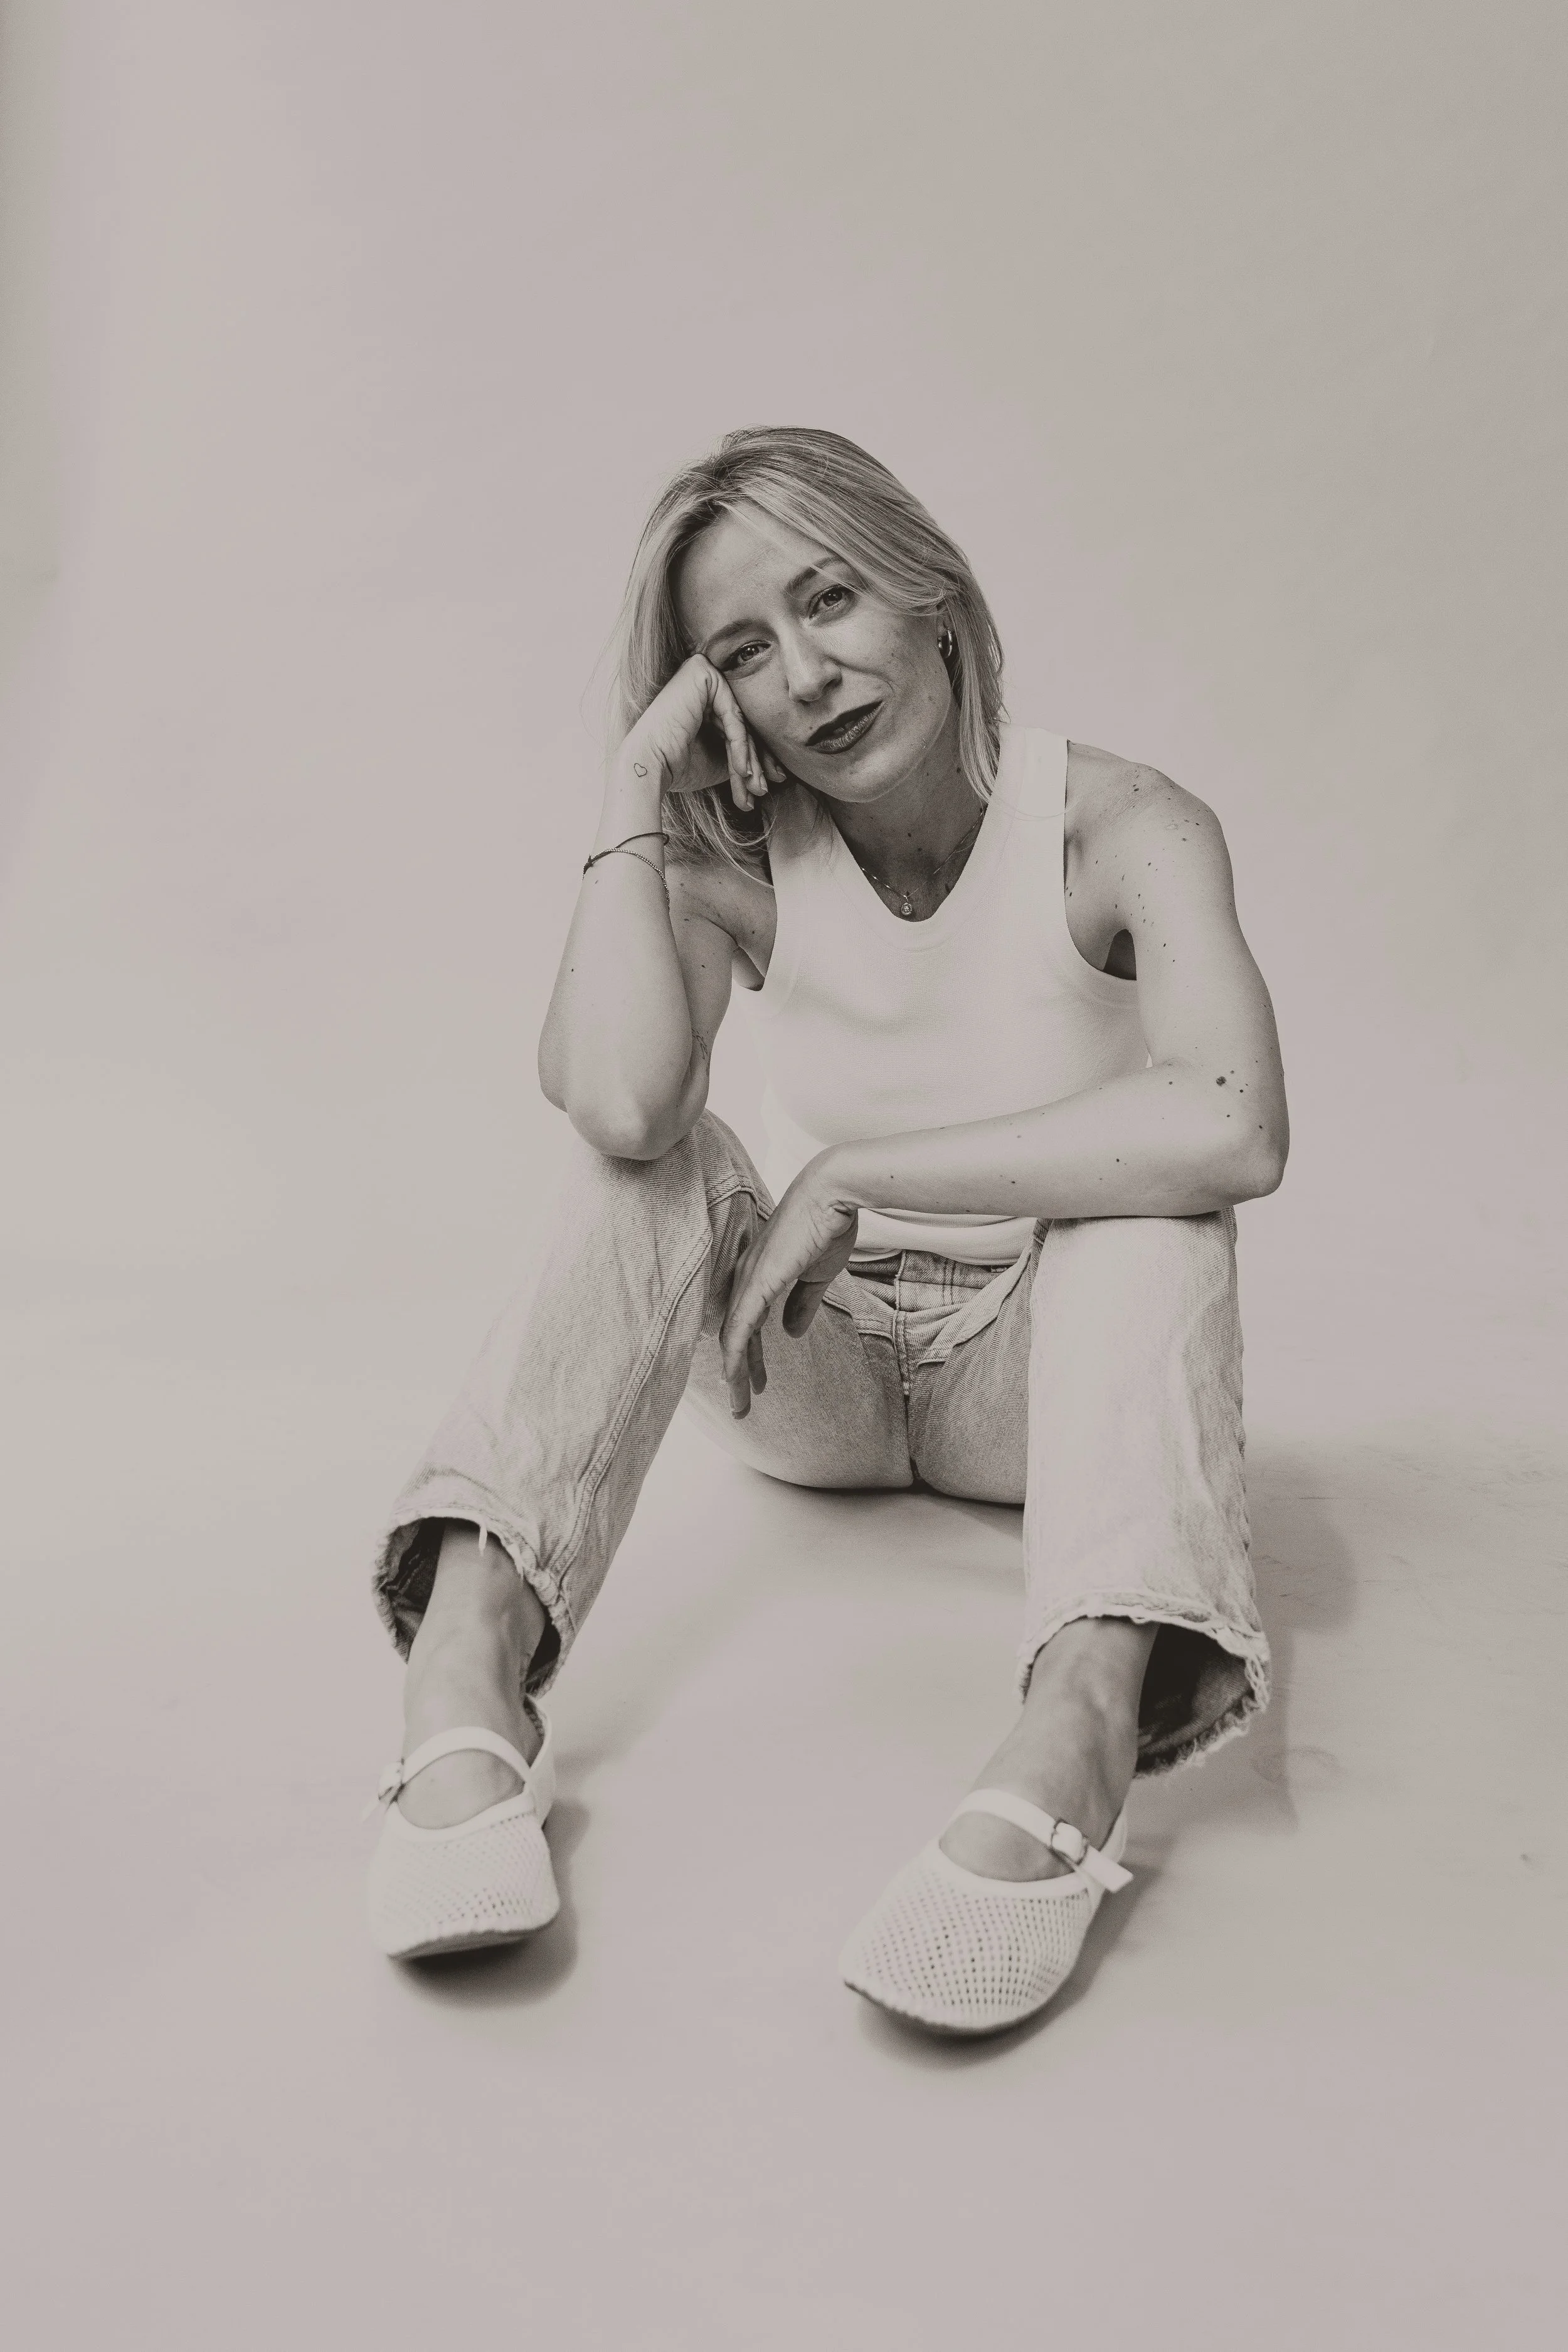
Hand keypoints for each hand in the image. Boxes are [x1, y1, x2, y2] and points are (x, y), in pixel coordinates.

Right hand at [617, 655, 787, 817]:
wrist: (647, 766)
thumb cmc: (678, 766)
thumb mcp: (720, 759)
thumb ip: (744, 752)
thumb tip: (777, 768)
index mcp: (704, 696)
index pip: (739, 727)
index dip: (754, 759)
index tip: (764, 787)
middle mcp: (704, 679)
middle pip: (742, 723)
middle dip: (756, 762)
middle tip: (763, 790)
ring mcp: (702, 671)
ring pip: (740, 721)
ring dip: (749, 759)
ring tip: (754, 788)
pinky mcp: (701, 673)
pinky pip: (732, 714)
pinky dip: (739, 745)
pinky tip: (742, 770)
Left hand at [718, 1157, 859, 1415]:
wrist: (832, 1195)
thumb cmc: (826, 1226)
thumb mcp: (815, 1275)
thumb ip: (801, 1304)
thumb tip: (790, 1332)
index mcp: (759, 1275)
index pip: (747, 1325)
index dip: (750, 1356)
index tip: (758, 1383)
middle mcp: (745, 1278)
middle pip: (735, 1335)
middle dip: (740, 1374)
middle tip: (743, 1405)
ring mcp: (748, 1280)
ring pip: (733, 1338)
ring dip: (736, 1374)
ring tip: (741, 1406)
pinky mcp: (757, 1282)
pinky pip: (738, 1327)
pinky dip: (734, 1355)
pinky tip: (734, 1377)